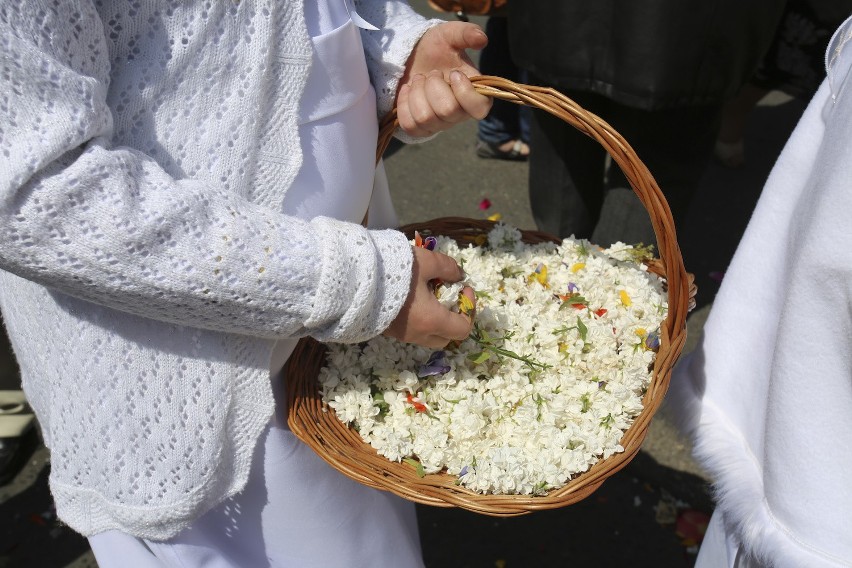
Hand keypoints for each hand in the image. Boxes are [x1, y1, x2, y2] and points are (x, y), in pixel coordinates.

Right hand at [384, 246, 475, 348]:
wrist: (352, 281)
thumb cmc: (394, 271)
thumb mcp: (425, 261)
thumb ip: (447, 267)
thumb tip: (459, 275)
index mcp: (432, 321)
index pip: (463, 329)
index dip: (469, 309)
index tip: (462, 287)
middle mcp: (418, 333)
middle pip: (446, 337)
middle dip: (453, 317)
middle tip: (448, 294)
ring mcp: (401, 334)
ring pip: (428, 335)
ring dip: (435, 318)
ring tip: (427, 292)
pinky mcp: (388, 330)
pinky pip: (412, 330)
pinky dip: (419, 317)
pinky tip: (411, 295)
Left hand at [396, 21, 492, 137]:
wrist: (412, 56)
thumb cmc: (436, 48)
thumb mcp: (450, 34)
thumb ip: (466, 33)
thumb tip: (482, 39)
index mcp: (474, 94)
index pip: (479, 109)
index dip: (464, 91)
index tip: (453, 72)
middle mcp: (459, 114)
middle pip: (447, 111)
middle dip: (433, 85)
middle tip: (432, 72)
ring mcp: (439, 124)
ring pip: (425, 118)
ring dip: (417, 92)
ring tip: (419, 80)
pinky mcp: (419, 129)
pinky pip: (409, 124)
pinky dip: (403, 104)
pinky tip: (407, 90)